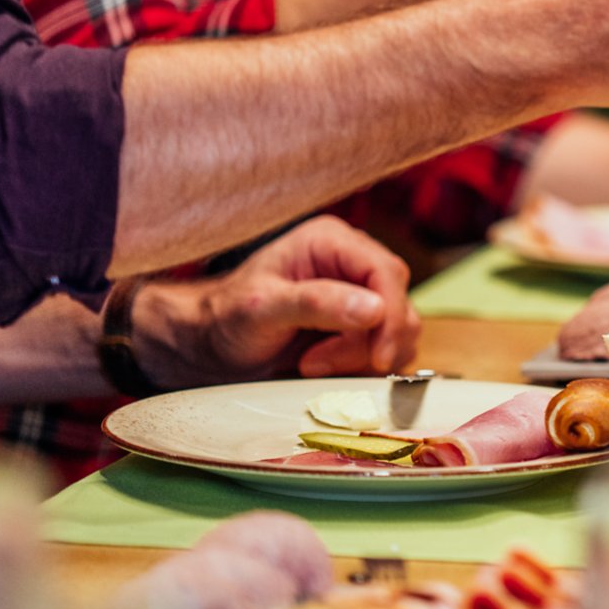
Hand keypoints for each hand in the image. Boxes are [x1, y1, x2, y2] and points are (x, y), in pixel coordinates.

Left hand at [137, 217, 419, 385]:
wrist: (210, 345)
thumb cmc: (226, 318)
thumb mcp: (262, 308)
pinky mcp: (359, 324)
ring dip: (363, 357)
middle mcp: (351, 262)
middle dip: (371, 342)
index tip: (377, 357)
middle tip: (318, 364)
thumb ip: (316, 303)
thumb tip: (376, 309)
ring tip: (311, 364)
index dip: (390, 316)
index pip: (387, 272)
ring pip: (398, 329)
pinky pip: (386, 347)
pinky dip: (362, 365)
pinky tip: (322, 367)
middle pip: (398, 303)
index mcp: (331, 241)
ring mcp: (358, 293)